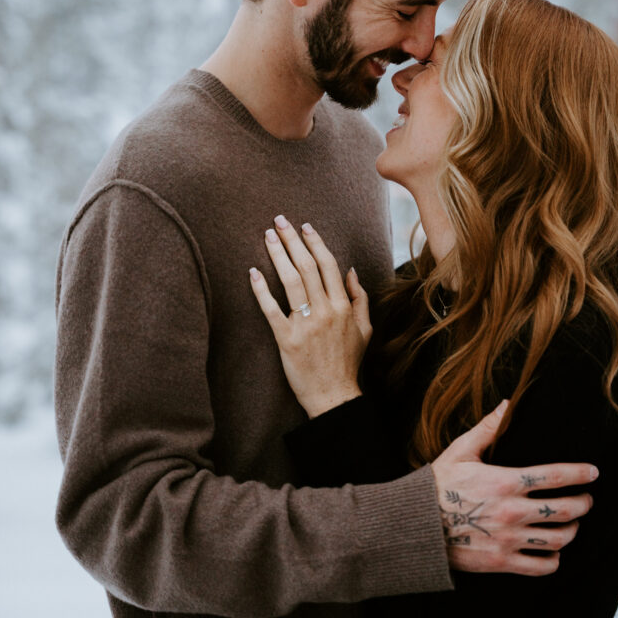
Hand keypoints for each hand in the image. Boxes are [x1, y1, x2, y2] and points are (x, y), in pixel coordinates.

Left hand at [250, 215, 371, 417]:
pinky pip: (272, 309)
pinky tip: (252, 273)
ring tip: (267, 236)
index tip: (305, 226)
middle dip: (293, 240)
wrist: (334, 396)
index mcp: (343, 307)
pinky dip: (261, 290)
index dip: (316, 243)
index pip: (329, 265)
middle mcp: (326, 312)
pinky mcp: (287, 339)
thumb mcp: (365, 329)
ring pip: (290, 281)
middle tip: (279, 220)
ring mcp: (306, 325)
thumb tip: (350, 270)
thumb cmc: (348, 363)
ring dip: (278, 255)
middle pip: (307, 267)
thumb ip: (359, 298)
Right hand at [431, 402, 597, 575]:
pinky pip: (541, 566)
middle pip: (564, 510)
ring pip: (558, 539)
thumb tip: (509, 403)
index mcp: (505, 481)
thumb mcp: (461, 450)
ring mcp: (509, 539)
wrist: (415, 525)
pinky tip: (554, 553)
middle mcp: (512, 511)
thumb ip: (488, 428)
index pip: (555, 476)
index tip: (593, 472)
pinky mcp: (502, 562)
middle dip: (583, 504)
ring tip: (573, 524)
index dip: (580, 473)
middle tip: (587, 500)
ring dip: (572, 531)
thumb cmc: (437, 484)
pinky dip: (554, 560)